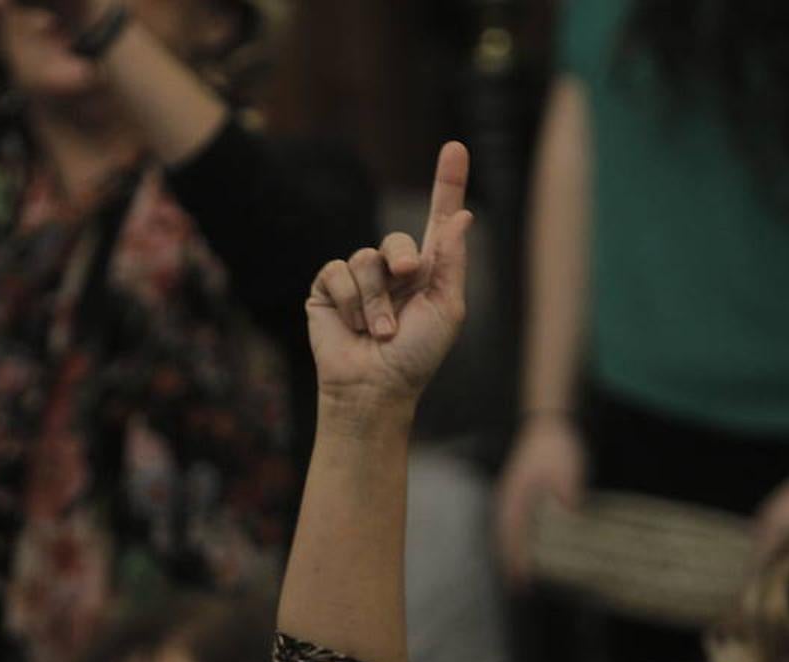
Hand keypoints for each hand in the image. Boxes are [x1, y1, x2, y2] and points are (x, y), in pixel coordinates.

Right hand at [307, 142, 472, 416]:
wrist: (374, 387)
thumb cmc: (416, 357)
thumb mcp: (447, 309)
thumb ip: (451, 261)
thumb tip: (462, 216)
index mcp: (429, 272)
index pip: (439, 219)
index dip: (447, 183)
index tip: (455, 148)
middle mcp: (393, 270)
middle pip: (398, 240)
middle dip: (403, 261)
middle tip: (406, 284)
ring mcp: (359, 279)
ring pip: (366, 259)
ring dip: (375, 301)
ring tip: (378, 332)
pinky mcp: (326, 289)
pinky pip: (336, 271)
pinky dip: (348, 300)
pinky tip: (351, 325)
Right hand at [494, 416, 586, 585]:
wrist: (548, 423)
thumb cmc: (556, 448)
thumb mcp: (567, 472)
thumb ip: (568, 496)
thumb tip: (572, 519)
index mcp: (516, 497)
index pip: (513, 537)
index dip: (517, 561)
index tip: (522, 583)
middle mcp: (507, 500)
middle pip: (503, 538)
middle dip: (509, 563)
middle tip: (518, 588)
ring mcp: (510, 497)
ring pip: (505, 532)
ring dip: (510, 552)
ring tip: (518, 574)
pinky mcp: (517, 494)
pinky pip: (512, 523)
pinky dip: (515, 539)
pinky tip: (527, 547)